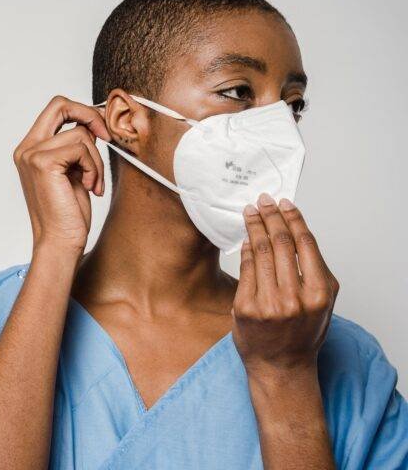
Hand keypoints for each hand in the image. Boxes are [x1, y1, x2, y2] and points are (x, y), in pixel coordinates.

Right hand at [13, 96, 109, 252]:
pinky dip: (93, 168)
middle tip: (106, 137)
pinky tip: (88, 188)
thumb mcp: (74, 172)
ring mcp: (32, 154)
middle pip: (60, 105)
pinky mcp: (43, 163)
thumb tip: (94, 124)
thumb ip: (76, 147)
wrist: (60, 242)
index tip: (101, 132)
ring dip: (96, 160)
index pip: (56, 110)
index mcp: (30, 149)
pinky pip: (82, 149)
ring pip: (80, 134)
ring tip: (92, 184)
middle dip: (89, 115)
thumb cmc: (68, 214)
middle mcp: (26, 148)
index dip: (82, 112)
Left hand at [232, 193, 339, 380]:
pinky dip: (245, 249)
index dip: (292, 218)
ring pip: (260, 252)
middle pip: (280, 243)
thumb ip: (312, 271)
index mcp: (320, 293)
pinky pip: (246, 269)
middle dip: (270, 216)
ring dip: (254, 227)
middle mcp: (295, 297)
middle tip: (263, 201)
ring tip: (250, 212)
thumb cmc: (302, 332)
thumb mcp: (321, 303)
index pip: (304, 243)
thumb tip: (292, 231)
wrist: (281, 366)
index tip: (284, 203)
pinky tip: (245, 238)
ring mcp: (268, 303)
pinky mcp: (246, 307)